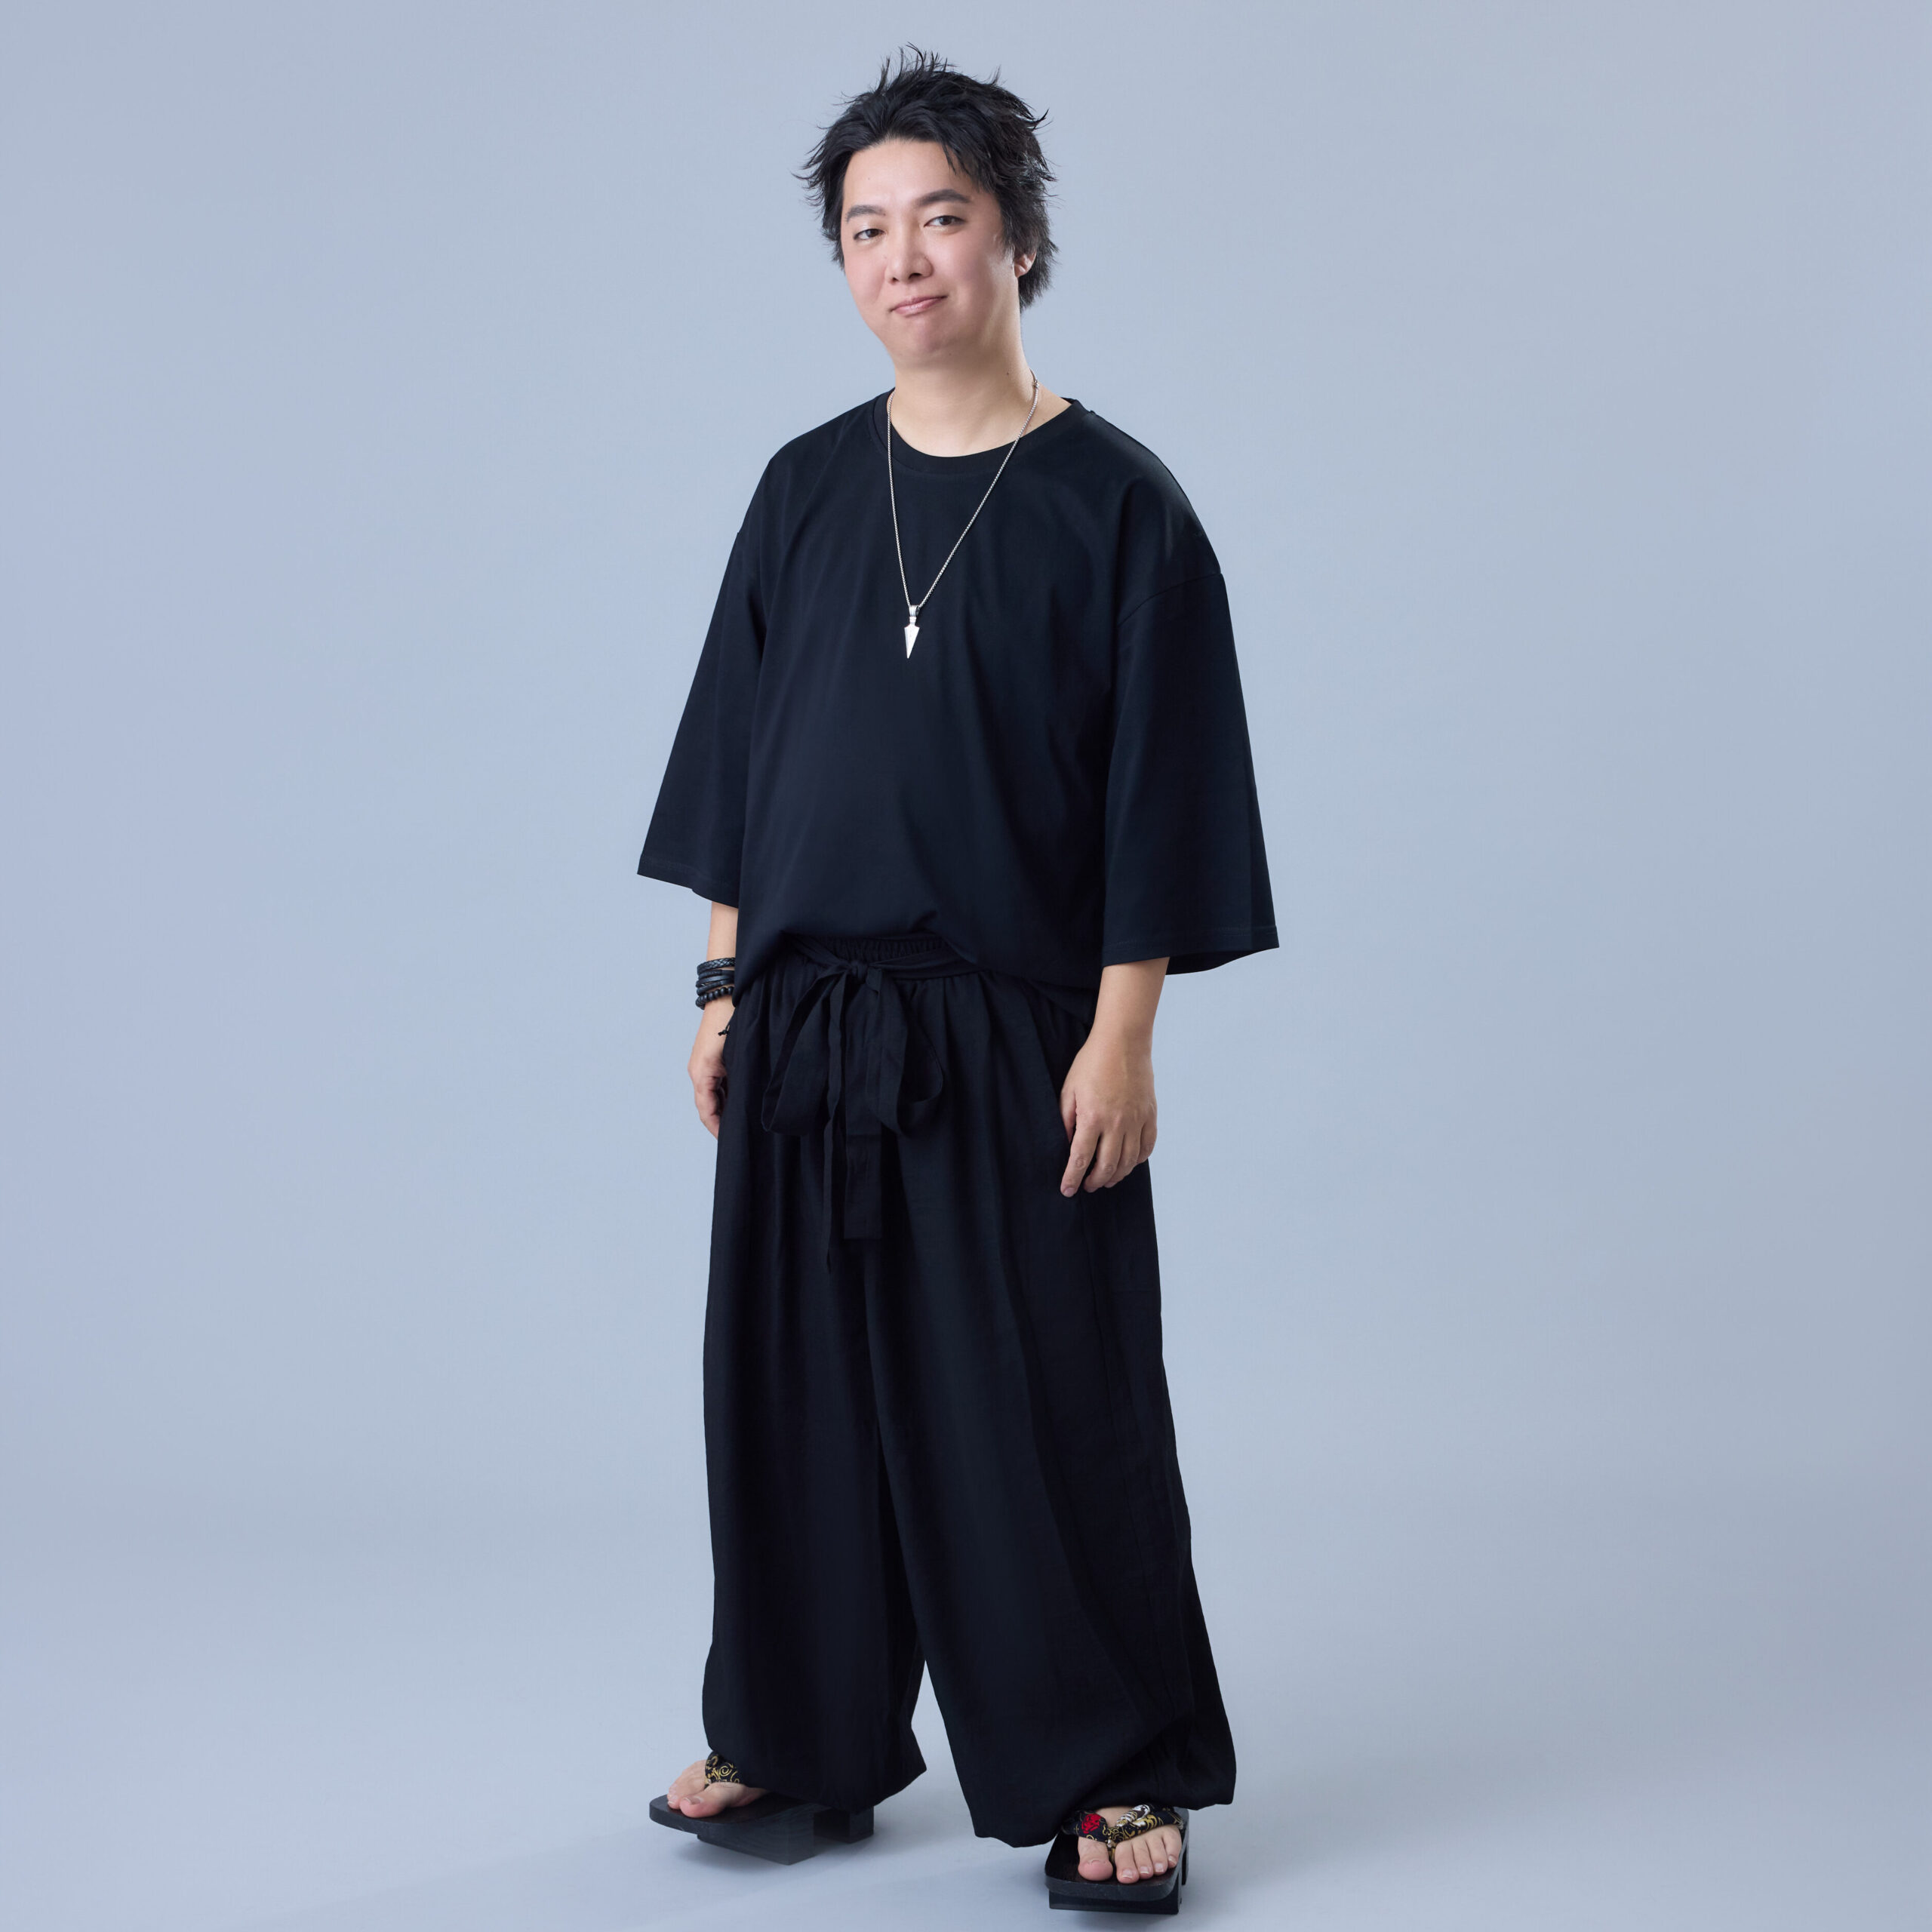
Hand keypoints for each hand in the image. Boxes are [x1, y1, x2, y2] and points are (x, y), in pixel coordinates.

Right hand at [689, 998, 733, 1137]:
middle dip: (721, 1122)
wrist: (728, 997)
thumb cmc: (731, 1024)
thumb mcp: (735, 1059)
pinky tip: (740, 1102)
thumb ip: (735, 1084)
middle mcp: (699, 1072)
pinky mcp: (711, 1060)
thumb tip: (741, 1107)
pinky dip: (726, 1096)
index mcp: (701, 1074)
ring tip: (742, 1123)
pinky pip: (716, 1084)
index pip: (706, 1111)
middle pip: (708, 1106)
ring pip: (713, 1096)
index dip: (717, 1128)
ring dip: (724, 1109)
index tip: (729, 1141)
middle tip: (739, 1136)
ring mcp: (704, 1065)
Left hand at [1058, 1025, 1157, 1194]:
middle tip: (1087, 1186)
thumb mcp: (1069, 1090)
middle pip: (1107, 1166)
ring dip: (1116, 1175)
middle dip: (1095, 1182)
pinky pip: (1147, 1147)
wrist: (1123, 1041)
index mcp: (1093, 1117)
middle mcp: (1117, 1123)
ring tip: (1106, 1179)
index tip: (1067, 1191)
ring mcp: (1137, 1120)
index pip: (1081, 1159)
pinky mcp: (1150, 1115)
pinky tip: (1128, 1163)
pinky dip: (1138, 1160)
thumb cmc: (1092, 1062)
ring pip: (1129, 1161)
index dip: (1072, 1178)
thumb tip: (1066, 1145)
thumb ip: (1066, 1120)